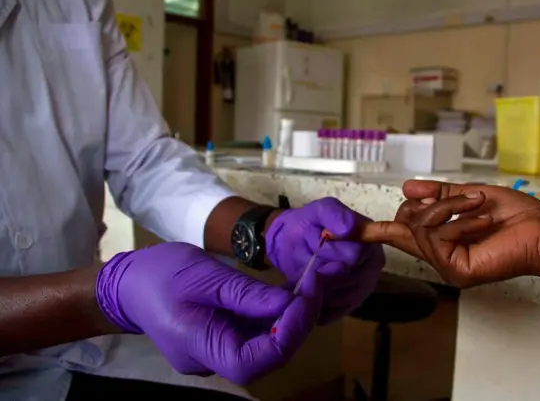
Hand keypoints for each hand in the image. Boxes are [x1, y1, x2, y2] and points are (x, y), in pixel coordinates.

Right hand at [96, 242, 321, 384]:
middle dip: (296, 324)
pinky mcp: (222, 339)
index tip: (306, 296)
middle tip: (314, 286)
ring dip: (289, 318)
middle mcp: (211, 360)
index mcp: (200, 347)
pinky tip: (288, 293)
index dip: (288, 334)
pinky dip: (274, 315)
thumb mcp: (204, 275)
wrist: (128, 282)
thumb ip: (246, 294)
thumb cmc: (160, 274)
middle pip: (265, 356)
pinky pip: (254, 333)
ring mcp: (216, 352)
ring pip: (263, 345)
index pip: (254, 361)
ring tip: (307, 285)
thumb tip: (289, 305)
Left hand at [266, 197, 384, 323]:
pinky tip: (308, 294)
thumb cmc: (311, 223)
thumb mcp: (320, 211)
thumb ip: (334, 214)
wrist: (296, 240)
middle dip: (325, 274)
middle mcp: (373, 268)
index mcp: (371, 243)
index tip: (315, 244)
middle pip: (349, 280)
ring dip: (320, 290)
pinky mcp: (349, 306)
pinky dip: (317, 306)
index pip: (355, 256)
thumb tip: (348, 228)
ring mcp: (363, 289)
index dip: (331, 253)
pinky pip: (333, 313)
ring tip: (305, 278)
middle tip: (308, 264)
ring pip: (340, 299)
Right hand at [358, 181, 539, 286]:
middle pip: (406, 221)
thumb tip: (408, 188)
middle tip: (465, 199)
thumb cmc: (513, 216)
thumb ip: (436, 193)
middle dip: (433, 202)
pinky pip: (437, 235)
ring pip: (420, 224)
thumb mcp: (466, 195)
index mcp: (438, 239)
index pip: (397, 233)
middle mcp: (437, 255)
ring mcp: (445, 265)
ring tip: (480, 208)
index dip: (370, 231)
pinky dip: (460, 220)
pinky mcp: (455, 270)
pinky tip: (483, 222)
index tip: (340, 230)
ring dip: (452, 207)